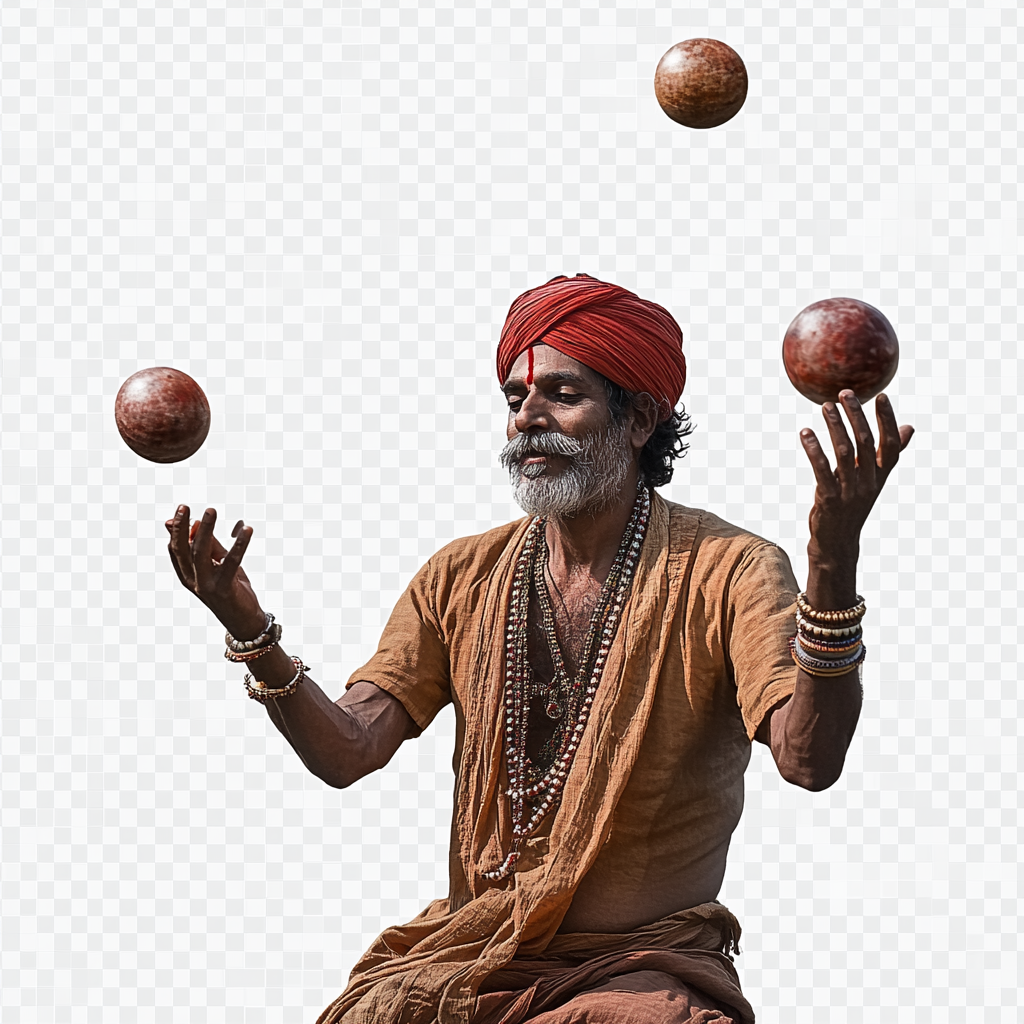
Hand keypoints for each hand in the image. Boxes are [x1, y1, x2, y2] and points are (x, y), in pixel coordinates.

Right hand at [165, 505, 264, 639]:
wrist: (243, 620)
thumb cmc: (231, 589)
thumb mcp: (218, 565)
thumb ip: (210, 546)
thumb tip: (196, 523)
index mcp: (187, 575)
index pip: (175, 550)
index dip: (177, 530)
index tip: (181, 509)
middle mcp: (193, 580)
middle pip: (184, 550)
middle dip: (183, 527)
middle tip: (185, 506)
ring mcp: (207, 586)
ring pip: (201, 554)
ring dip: (205, 530)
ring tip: (210, 511)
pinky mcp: (225, 588)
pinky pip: (231, 563)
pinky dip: (239, 545)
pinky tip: (247, 530)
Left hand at [799, 391, 913, 567]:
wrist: (837, 543)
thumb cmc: (852, 506)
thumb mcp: (872, 481)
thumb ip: (886, 455)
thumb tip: (909, 428)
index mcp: (880, 477)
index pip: (892, 445)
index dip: (888, 421)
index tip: (881, 397)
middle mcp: (868, 483)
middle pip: (866, 443)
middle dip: (856, 415)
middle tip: (845, 393)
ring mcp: (850, 491)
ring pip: (844, 452)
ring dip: (834, 426)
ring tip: (825, 407)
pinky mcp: (829, 499)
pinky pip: (821, 469)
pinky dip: (814, 449)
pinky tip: (805, 433)